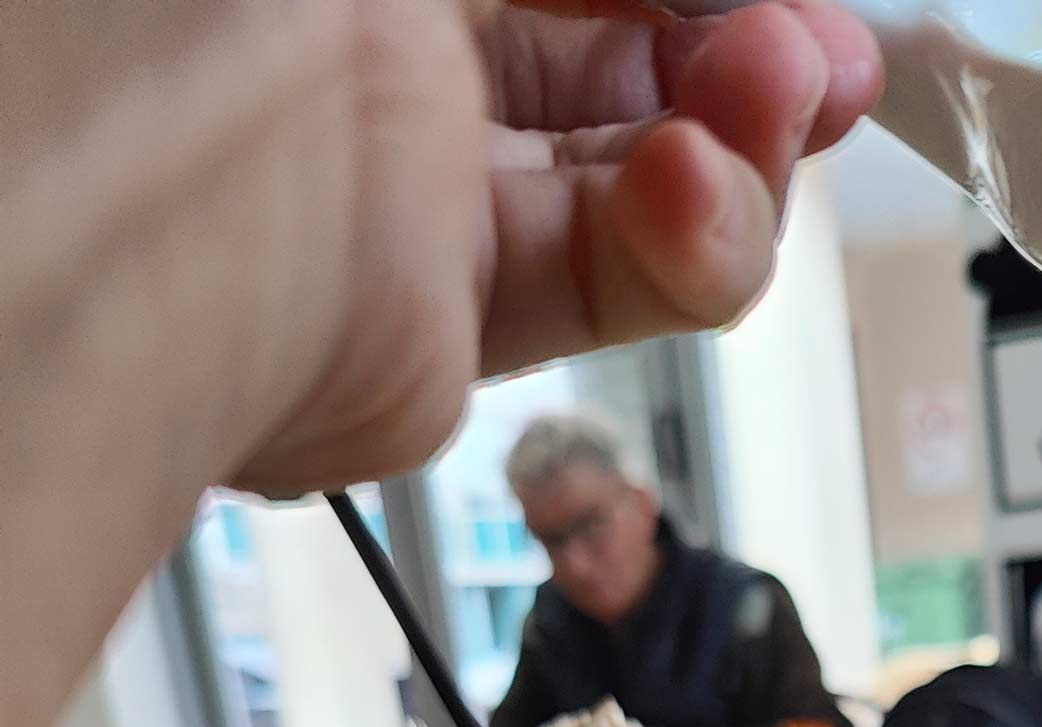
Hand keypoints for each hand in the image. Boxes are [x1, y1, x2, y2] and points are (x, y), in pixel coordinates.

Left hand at [241, 0, 881, 494]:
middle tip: (826, 58)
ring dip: (740, 144)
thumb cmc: (223, 16)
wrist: (150, 232)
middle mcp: (364, 31)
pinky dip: (688, 246)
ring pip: (626, 166)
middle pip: (610, 36)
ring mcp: (404, 178)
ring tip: (786, 104)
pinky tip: (708, 202)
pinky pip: (603, 277)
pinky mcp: (441, 315)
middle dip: (744, 47)